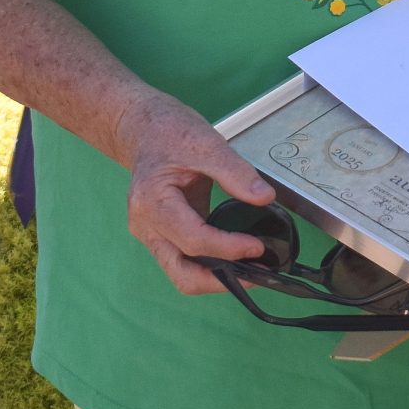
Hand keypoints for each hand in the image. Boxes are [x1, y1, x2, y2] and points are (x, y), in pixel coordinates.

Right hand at [117, 89, 277, 295]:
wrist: (144, 128)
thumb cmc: (169, 132)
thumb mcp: (206, 143)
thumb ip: (236, 172)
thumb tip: (264, 198)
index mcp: (152, 202)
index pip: (194, 240)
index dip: (228, 248)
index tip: (257, 247)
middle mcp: (146, 226)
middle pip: (182, 272)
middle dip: (220, 280)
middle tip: (256, 273)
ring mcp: (151, 234)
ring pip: (181, 273)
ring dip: (215, 277)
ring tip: (250, 269)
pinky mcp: (161, 235)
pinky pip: (184, 260)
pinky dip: (209, 264)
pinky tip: (234, 257)